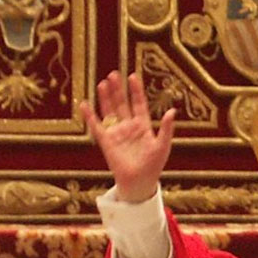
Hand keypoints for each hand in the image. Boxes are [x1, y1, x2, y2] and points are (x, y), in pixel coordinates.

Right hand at [80, 71, 175, 202]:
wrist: (139, 182)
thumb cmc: (153, 166)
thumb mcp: (163, 145)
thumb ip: (166, 129)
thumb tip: (172, 111)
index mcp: (143, 126)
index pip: (138, 104)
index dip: (136, 91)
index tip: (132, 76)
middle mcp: (128, 127)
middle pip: (122, 104)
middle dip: (118, 90)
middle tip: (114, 74)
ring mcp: (116, 133)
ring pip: (110, 111)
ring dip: (106, 98)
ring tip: (103, 83)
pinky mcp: (106, 142)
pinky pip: (97, 126)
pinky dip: (90, 116)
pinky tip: (84, 104)